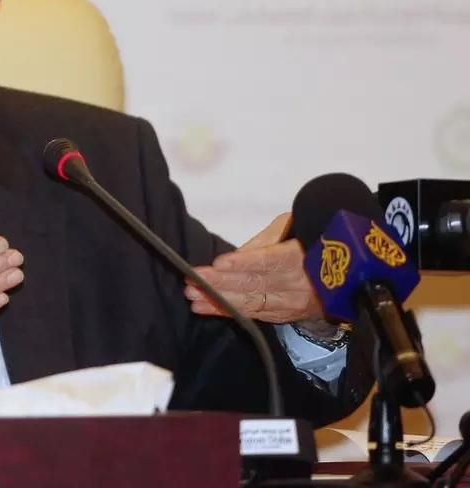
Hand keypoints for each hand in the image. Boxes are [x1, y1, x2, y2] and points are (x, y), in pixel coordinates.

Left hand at [184, 212, 323, 322]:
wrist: (351, 276)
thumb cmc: (316, 242)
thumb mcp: (299, 228)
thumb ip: (269, 239)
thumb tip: (240, 253)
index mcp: (302, 258)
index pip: (270, 261)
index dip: (245, 263)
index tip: (220, 263)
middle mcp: (297, 285)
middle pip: (254, 284)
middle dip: (221, 283)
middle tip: (193, 280)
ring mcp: (290, 304)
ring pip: (250, 303)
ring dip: (218, 300)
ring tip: (192, 295)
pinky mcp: (282, 316)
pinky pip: (251, 314)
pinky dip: (226, 312)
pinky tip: (204, 308)